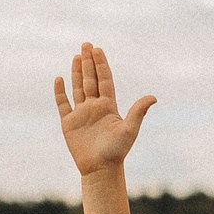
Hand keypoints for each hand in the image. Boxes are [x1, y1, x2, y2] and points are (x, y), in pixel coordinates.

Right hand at [54, 42, 154, 175]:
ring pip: (78, 88)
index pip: (104, 80)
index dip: (101, 65)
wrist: (100, 169)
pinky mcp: (69, 123)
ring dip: (77, 72)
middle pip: (91, 80)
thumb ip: (138, 111)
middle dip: (89, 62)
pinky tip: (59, 79)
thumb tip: (153, 97)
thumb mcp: (130, 129)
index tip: (98, 49)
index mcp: (109, 106)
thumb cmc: (117, 151)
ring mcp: (81, 114)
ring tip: (77, 56)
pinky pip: (63, 104)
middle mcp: (95, 107)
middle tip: (86, 44)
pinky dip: (60, 92)